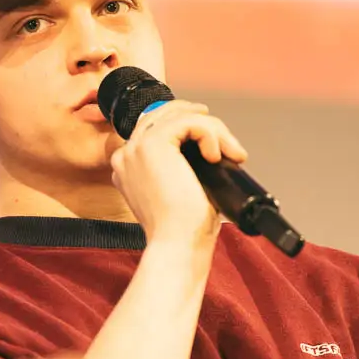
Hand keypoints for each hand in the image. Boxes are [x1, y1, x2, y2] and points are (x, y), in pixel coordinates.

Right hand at [110, 99, 246, 247]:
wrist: (178, 244)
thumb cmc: (184, 228)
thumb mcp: (180, 190)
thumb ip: (183, 167)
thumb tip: (210, 149)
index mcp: (128, 166)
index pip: (155, 127)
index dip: (186, 124)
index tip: (212, 136)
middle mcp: (126, 154)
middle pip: (166, 114)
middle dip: (202, 122)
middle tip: (227, 141)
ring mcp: (137, 147)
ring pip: (180, 115)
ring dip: (214, 129)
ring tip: (232, 154)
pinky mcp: (154, 144)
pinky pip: (189, 122)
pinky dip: (211, 134)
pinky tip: (217, 156)